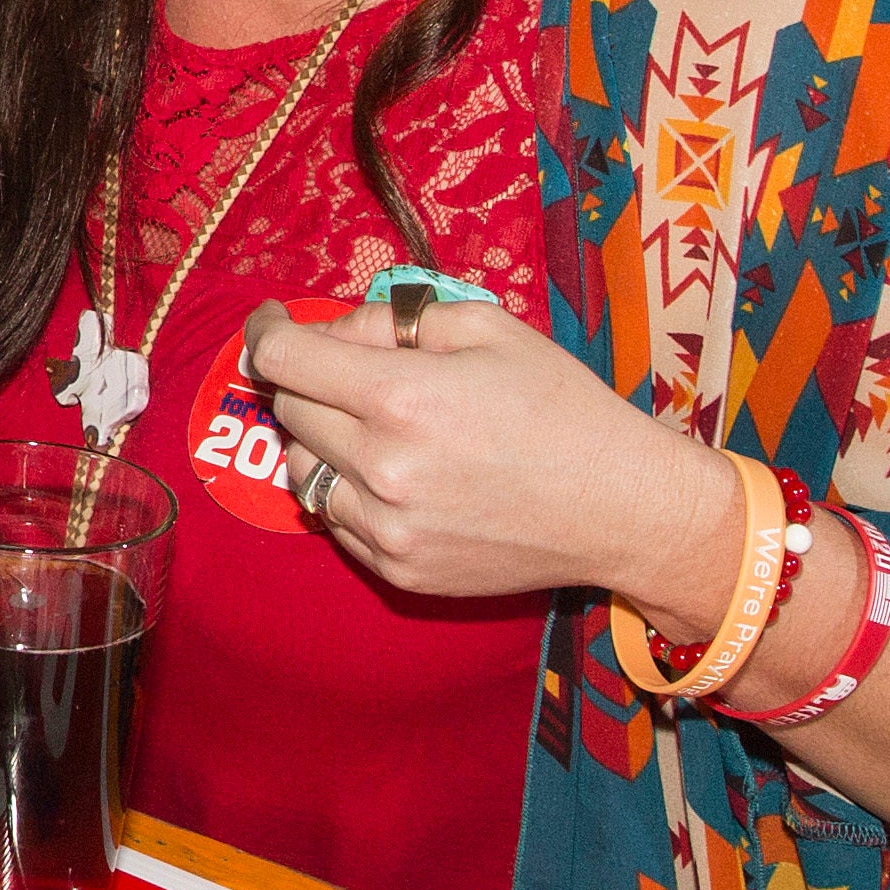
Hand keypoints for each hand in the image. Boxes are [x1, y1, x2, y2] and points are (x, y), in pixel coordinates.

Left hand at [245, 297, 738, 616]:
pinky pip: (336, 519)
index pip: (284, 361)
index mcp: (401, 399)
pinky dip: (350, 491)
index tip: (273, 323)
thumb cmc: (562, 407)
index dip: (268, 333)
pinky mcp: (398, 570)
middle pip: (289, 411)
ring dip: (323, 441)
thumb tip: (334, 333)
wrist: (621, 508)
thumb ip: (394, 319)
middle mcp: (382, 468)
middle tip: (355, 373)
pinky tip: (402, 477)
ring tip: (383, 429)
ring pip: (301, 470)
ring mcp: (387, 528)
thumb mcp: (487, 328)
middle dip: (310, 382)